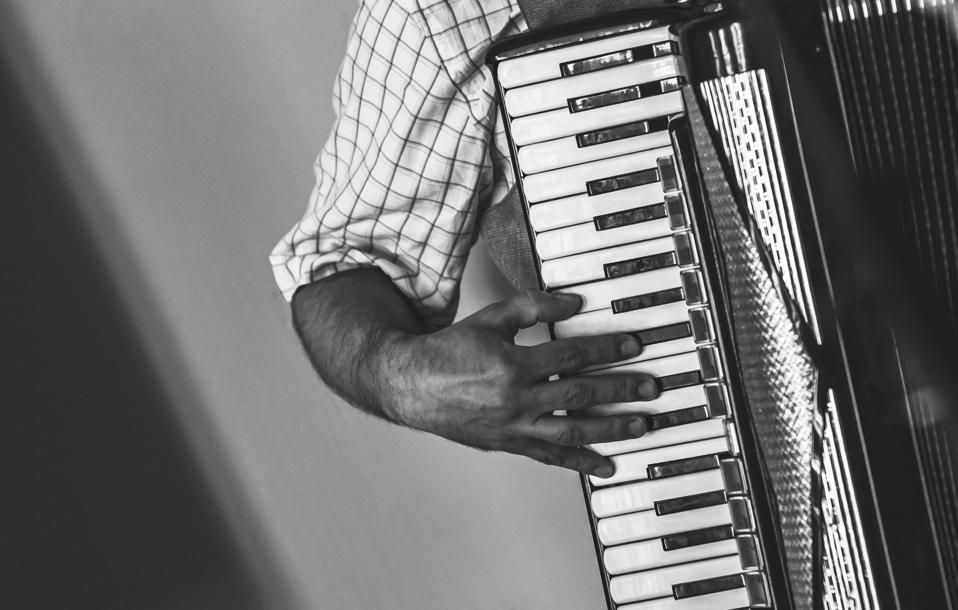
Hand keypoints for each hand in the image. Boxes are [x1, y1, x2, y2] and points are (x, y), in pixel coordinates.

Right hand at [378, 290, 659, 477]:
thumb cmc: (449, 351)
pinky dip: (580, 462)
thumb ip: (532, 307)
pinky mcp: (509, 444)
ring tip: (641, 425)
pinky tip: (605, 465)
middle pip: (580, 395)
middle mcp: (516, 399)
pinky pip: (550, 458)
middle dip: (621, 391)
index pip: (571, 356)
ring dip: (612, 429)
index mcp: (513, 365)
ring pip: (572, 431)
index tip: (634, 346)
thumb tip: (574, 303)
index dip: (606, 350)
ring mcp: (514, 426)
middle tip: (651, 388)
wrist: (411, 386)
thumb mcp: (489, 318)